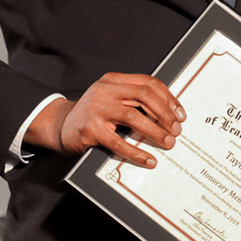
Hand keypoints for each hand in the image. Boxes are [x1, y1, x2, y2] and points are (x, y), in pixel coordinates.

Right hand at [30, 73, 185, 169]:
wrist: (60, 126)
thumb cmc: (93, 114)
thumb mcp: (111, 98)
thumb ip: (133, 99)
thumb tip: (169, 113)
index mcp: (112, 80)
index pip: (147, 83)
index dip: (168, 98)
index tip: (180, 114)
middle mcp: (104, 90)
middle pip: (144, 96)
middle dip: (165, 114)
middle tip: (177, 129)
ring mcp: (96, 109)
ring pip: (133, 117)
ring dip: (155, 131)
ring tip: (168, 142)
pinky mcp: (90, 130)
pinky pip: (118, 143)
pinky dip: (136, 153)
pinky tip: (149, 159)